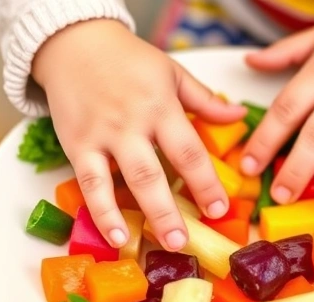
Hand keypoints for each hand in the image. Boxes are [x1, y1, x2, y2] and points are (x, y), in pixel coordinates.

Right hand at [32, 19, 245, 250]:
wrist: (75, 44)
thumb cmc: (128, 61)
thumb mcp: (172, 73)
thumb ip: (205, 100)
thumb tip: (238, 114)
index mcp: (161, 106)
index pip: (189, 151)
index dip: (206, 183)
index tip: (219, 208)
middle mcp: (132, 124)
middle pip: (155, 173)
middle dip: (172, 210)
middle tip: (188, 241)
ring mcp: (102, 136)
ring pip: (123, 180)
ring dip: (142, 215)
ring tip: (159, 244)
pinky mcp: (77, 146)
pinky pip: (89, 183)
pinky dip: (101, 212)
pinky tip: (114, 236)